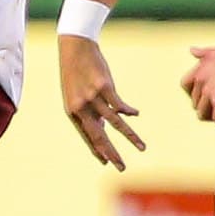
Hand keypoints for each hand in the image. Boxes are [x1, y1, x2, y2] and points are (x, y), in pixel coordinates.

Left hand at [59, 36, 145, 170]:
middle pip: (99, 136)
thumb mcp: (75, 94)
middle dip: (112, 153)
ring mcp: (92, 98)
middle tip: (122, 167)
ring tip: (142, 147)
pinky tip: (136, 115)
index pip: (87, 137)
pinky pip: (119, 105)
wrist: (74, 48)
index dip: (97, 150)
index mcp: (72, 112)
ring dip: (130, 136)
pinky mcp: (104, 87)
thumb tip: (103, 126)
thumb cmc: (76, 71)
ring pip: (114, 123)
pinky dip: (129, 111)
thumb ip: (87, 111)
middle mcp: (81, 108)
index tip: (106, 163)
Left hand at [182, 43, 214, 124]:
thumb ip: (204, 53)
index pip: (185, 86)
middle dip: (210, 107)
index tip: (208, 97)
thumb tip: (193, 51)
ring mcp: (210, 91)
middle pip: (196, 104)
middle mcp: (201, 80)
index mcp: (200, 68)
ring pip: (204, 115)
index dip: (196, 94)